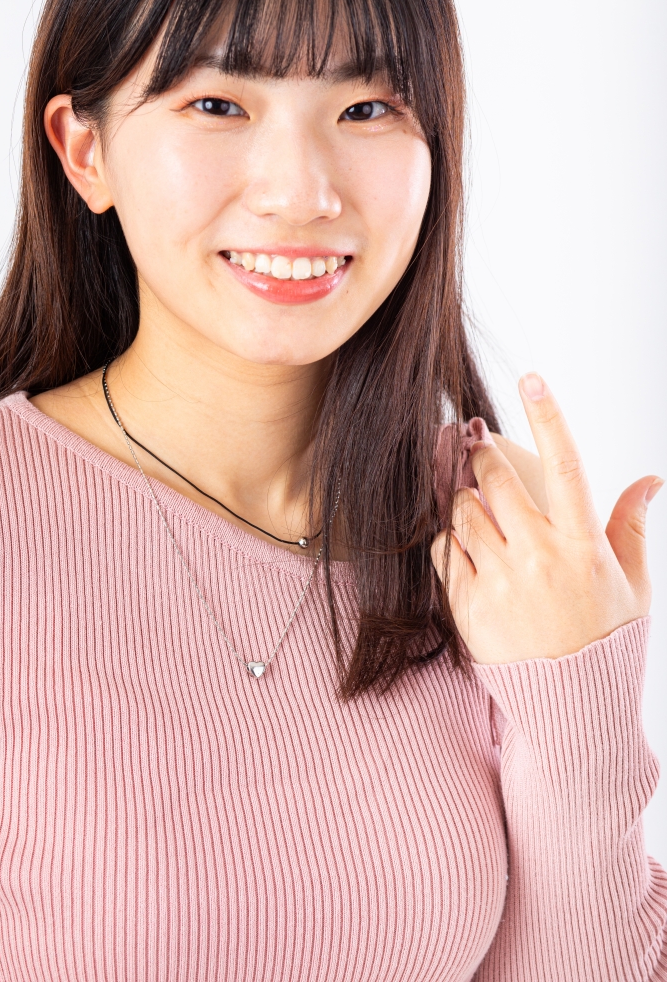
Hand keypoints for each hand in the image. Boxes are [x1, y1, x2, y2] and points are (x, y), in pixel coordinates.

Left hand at [431, 373, 661, 664]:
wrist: (570, 711)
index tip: (533, 378)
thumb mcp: (633, 585)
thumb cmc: (605, 642)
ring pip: (462, 510)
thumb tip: (651, 478)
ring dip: (459, 492)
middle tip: (473, 440)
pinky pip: (444, 550)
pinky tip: (460, 537)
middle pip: (496, 479)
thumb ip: (631, 526)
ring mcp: (499, 581)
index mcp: (583, 545)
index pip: (566, 465)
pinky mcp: (467, 605)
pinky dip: (447, 535)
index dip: (549, 417)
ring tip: (468, 490)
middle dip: (480, 452)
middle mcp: (539, 557)